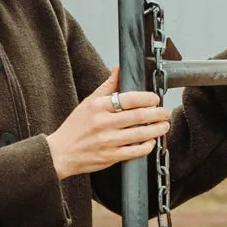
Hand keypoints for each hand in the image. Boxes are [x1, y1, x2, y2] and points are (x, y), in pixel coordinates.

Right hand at [48, 72, 171, 175]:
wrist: (61, 153)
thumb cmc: (75, 127)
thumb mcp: (88, 102)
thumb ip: (107, 86)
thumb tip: (119, 69)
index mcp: (98, 107)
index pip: (129, 99)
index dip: (147, 98)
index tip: (155, 99)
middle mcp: (103, 123)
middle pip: (139, 117)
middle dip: (157, 114)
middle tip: (165, 112)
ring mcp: (107, 141)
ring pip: (140, 134)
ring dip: (157, 130)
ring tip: (164, 125)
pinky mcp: (110, 157)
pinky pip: (135, 152)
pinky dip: (147, 146)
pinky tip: (151, 142)